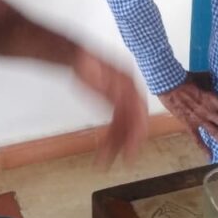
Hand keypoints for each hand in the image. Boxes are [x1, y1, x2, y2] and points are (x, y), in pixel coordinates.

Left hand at [71, 47, 147, 167]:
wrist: (76, 57)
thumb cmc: (89, 62)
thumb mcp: (102, 76)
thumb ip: (118, 91)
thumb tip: (132, 104)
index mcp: (131, 86)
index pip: (140, 113)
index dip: (138, 132)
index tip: (134, 149)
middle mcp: (129, 95)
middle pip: (131, 123)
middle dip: (126, 143)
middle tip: (124, 160)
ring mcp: (120, 100)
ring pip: (121, 127)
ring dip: (115, 144)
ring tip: (105, 161)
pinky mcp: (111, 104)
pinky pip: (114, 124)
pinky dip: (110, 137)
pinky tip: (105, 148)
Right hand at [158, 78, 217, 151]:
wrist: (169, 85)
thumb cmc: (186, 79)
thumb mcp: (204, 77)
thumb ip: (214, 82)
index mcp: (214, 100)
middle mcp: (209, 112)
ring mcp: (199, 120)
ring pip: (216, 134)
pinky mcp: (189, 124)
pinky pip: (197, 139)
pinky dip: (204, 148)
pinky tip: (210, 157)